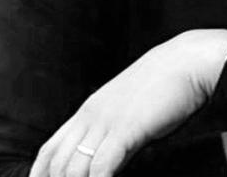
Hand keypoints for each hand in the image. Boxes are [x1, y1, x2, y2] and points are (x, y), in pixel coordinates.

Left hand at [29, 29, 226, 176]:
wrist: (186, 61)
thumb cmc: (164, 83)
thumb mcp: (129, 106)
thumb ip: (114, 130)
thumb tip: (109, 159)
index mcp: (90, 110)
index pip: (50, 149)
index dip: (40, 175)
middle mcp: (91, 116)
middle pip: (57, 164)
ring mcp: (107, 122)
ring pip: (72, 170)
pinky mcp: (125, 130)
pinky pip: (100, 169)